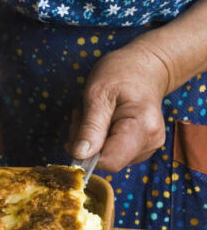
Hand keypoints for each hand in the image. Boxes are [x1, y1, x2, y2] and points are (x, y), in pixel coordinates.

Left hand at [68, 43, 168, 171]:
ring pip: (106, 157)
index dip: (87, 152)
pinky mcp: (140, 148)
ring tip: (94, 114)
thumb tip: (80, 155)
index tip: (78, 128)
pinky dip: (99, 139)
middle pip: (106, 160)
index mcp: (143, 128)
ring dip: (90, 139)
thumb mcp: (98, 94)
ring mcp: (147, 146)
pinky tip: (102, 121)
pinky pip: (111, 152)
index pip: (110, 161)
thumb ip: (90, 127)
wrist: (146, 68)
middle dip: (86, 141)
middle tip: (84, 114)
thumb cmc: (122, 74)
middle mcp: (150, 142)